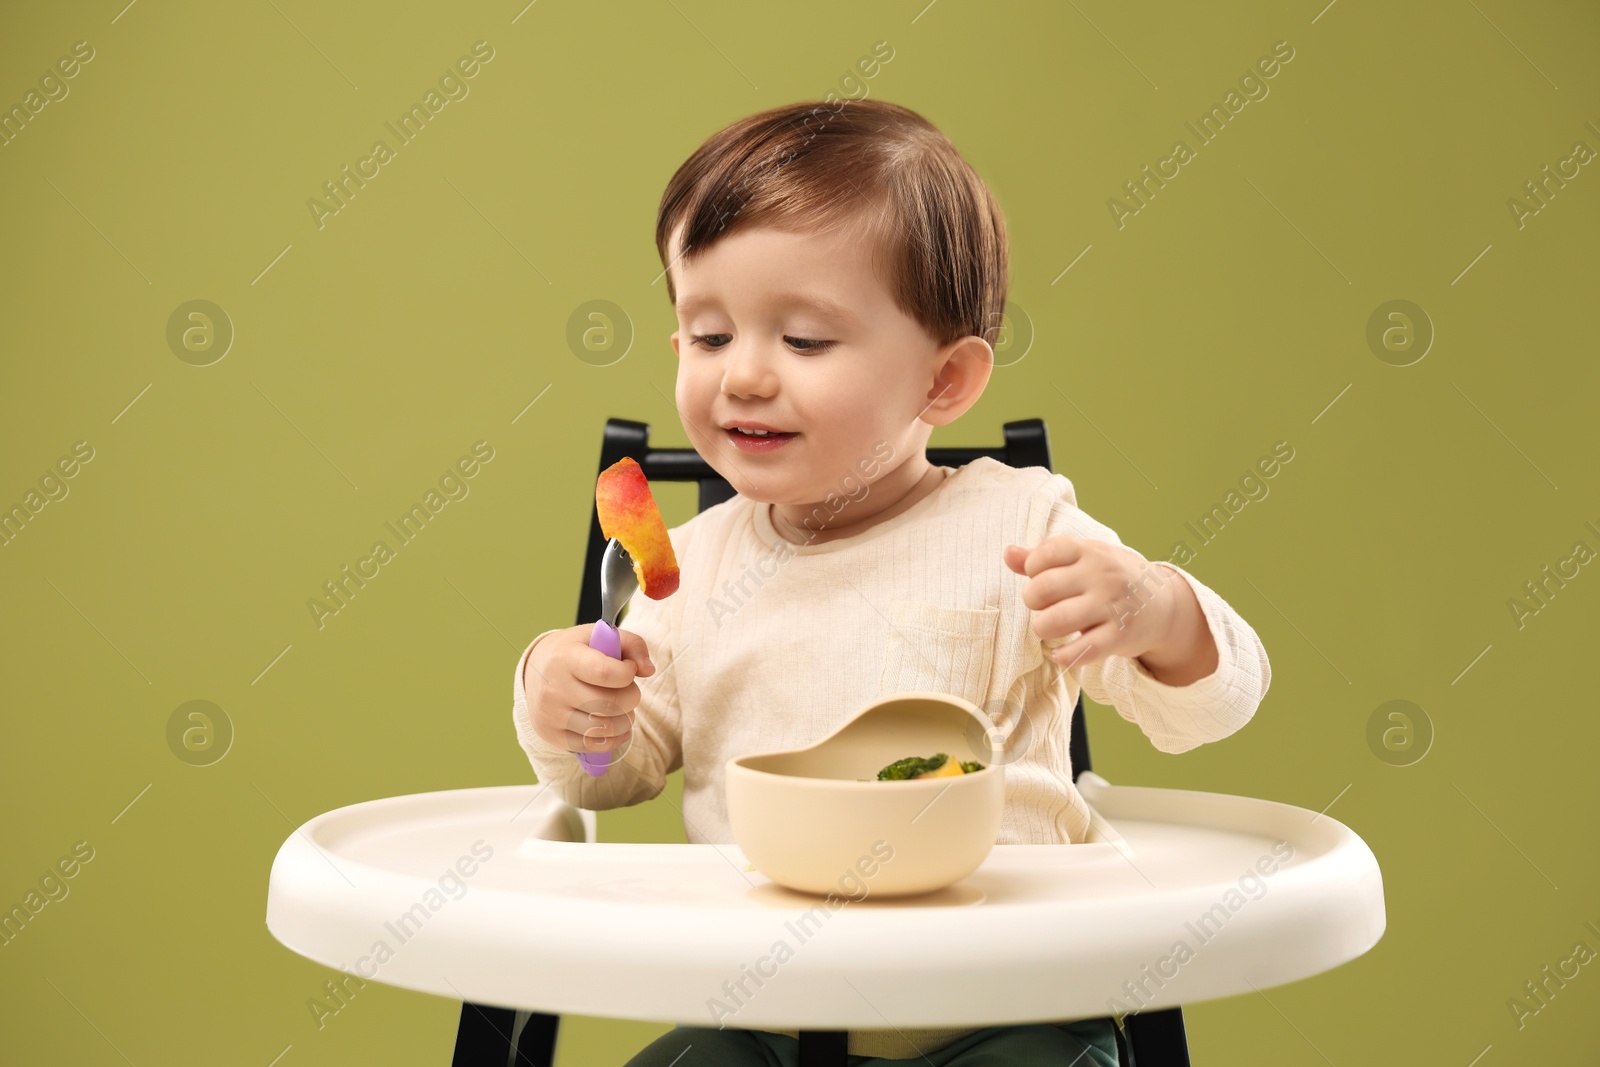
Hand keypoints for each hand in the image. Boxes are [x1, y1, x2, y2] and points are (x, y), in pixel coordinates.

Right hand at [524, 624, 655, 754]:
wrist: (535, 670)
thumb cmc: (577, 651)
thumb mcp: (599, 636)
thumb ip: (631, 644)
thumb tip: (648, 670)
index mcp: (565, 658)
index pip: (604, 673)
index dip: (627, 673)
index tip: (629, 669)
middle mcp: (554, 688)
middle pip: (609, 705)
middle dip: (632, 698)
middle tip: (629, 691)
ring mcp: (551, 715)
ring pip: (604, 729)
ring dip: (626, 720)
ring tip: (624, 708)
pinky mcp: (552, 735)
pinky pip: (593, 746)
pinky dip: (615, 738)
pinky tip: (618, 725)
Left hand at [1002, 537, 1174, 669]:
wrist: (1164, 605)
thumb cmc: (1111, 578)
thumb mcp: (1083, 558)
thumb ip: (1042, 557)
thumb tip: (1008, 554)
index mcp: (1089, 552)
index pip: (1044, 555)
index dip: (1032, 568)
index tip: (1041, 576)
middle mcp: (1101, 576)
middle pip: (1042, 589)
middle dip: (1033, 601)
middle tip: (1044, 605)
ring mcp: (1111, 607)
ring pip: (1054, 621)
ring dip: (1043, 628)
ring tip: (1050, 626)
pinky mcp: (1118, 637)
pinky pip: (1080, 652)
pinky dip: (1063, 656)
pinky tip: (1061, 652)